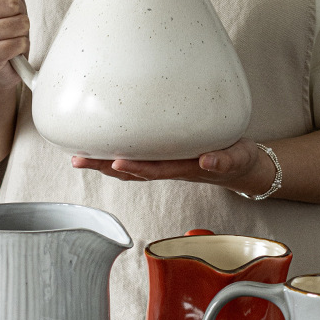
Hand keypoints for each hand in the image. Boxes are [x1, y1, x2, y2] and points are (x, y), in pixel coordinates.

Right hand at [0, 0, 27, 92]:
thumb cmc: (1, 27)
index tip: (9, 3)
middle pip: (11, 4)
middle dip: (20, 14)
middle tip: (12, 23)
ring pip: (18, 24)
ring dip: (23, 32)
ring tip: (12, 36)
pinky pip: (19, 44)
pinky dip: (22, 46)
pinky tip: (12, 49)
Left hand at [72, 137, 276, 193]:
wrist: (241, 166)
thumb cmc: (238, 158)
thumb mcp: (238, 158)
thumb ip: (225, 160)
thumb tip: (207, 160)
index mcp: (186, 168)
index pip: (157, 169)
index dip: (136, 167)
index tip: (116, 161)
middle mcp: (170, 168)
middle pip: (133, 171)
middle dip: (105, 166)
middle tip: (79, 159)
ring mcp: (165, 163)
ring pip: (130, 167)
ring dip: (103, 164)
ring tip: (78, 156)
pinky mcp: (164, 155)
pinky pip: (136, 157)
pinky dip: (115, 155)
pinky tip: (100, 147)